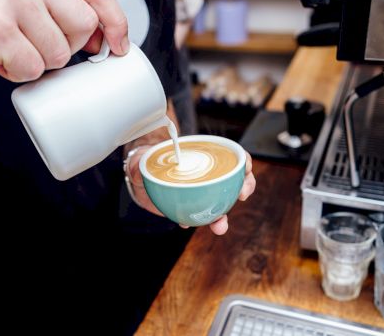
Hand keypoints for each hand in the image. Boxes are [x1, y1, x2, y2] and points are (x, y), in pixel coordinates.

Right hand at [0, 0, 127, 80]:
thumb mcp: (32, 5)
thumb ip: (66, 12)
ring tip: (15, 49)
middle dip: (67, 46)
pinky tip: (1, 58)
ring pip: (59, 52)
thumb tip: (105, 37)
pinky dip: (19, 73)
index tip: (118, 44)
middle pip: (83, 25)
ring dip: (39, 61)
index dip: (115, 21)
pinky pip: (32, 67)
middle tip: (39, 43)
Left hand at [126, 146, 255, 234]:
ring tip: (219, 227)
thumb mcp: (141, 159)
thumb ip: (139, 162)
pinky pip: (202, 216)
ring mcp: (202, 192)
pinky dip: (199, 221)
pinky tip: (187, 223)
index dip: (242, 161)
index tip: (244, 169)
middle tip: (241, 196)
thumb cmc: (146, 162)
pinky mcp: (194, 207)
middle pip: (235, 179)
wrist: (142, 178)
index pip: (231, 155)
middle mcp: (208, 174)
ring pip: (222, 203)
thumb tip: (138, 168)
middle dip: (245, 187)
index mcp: (203, 156)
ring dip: (224, 216)